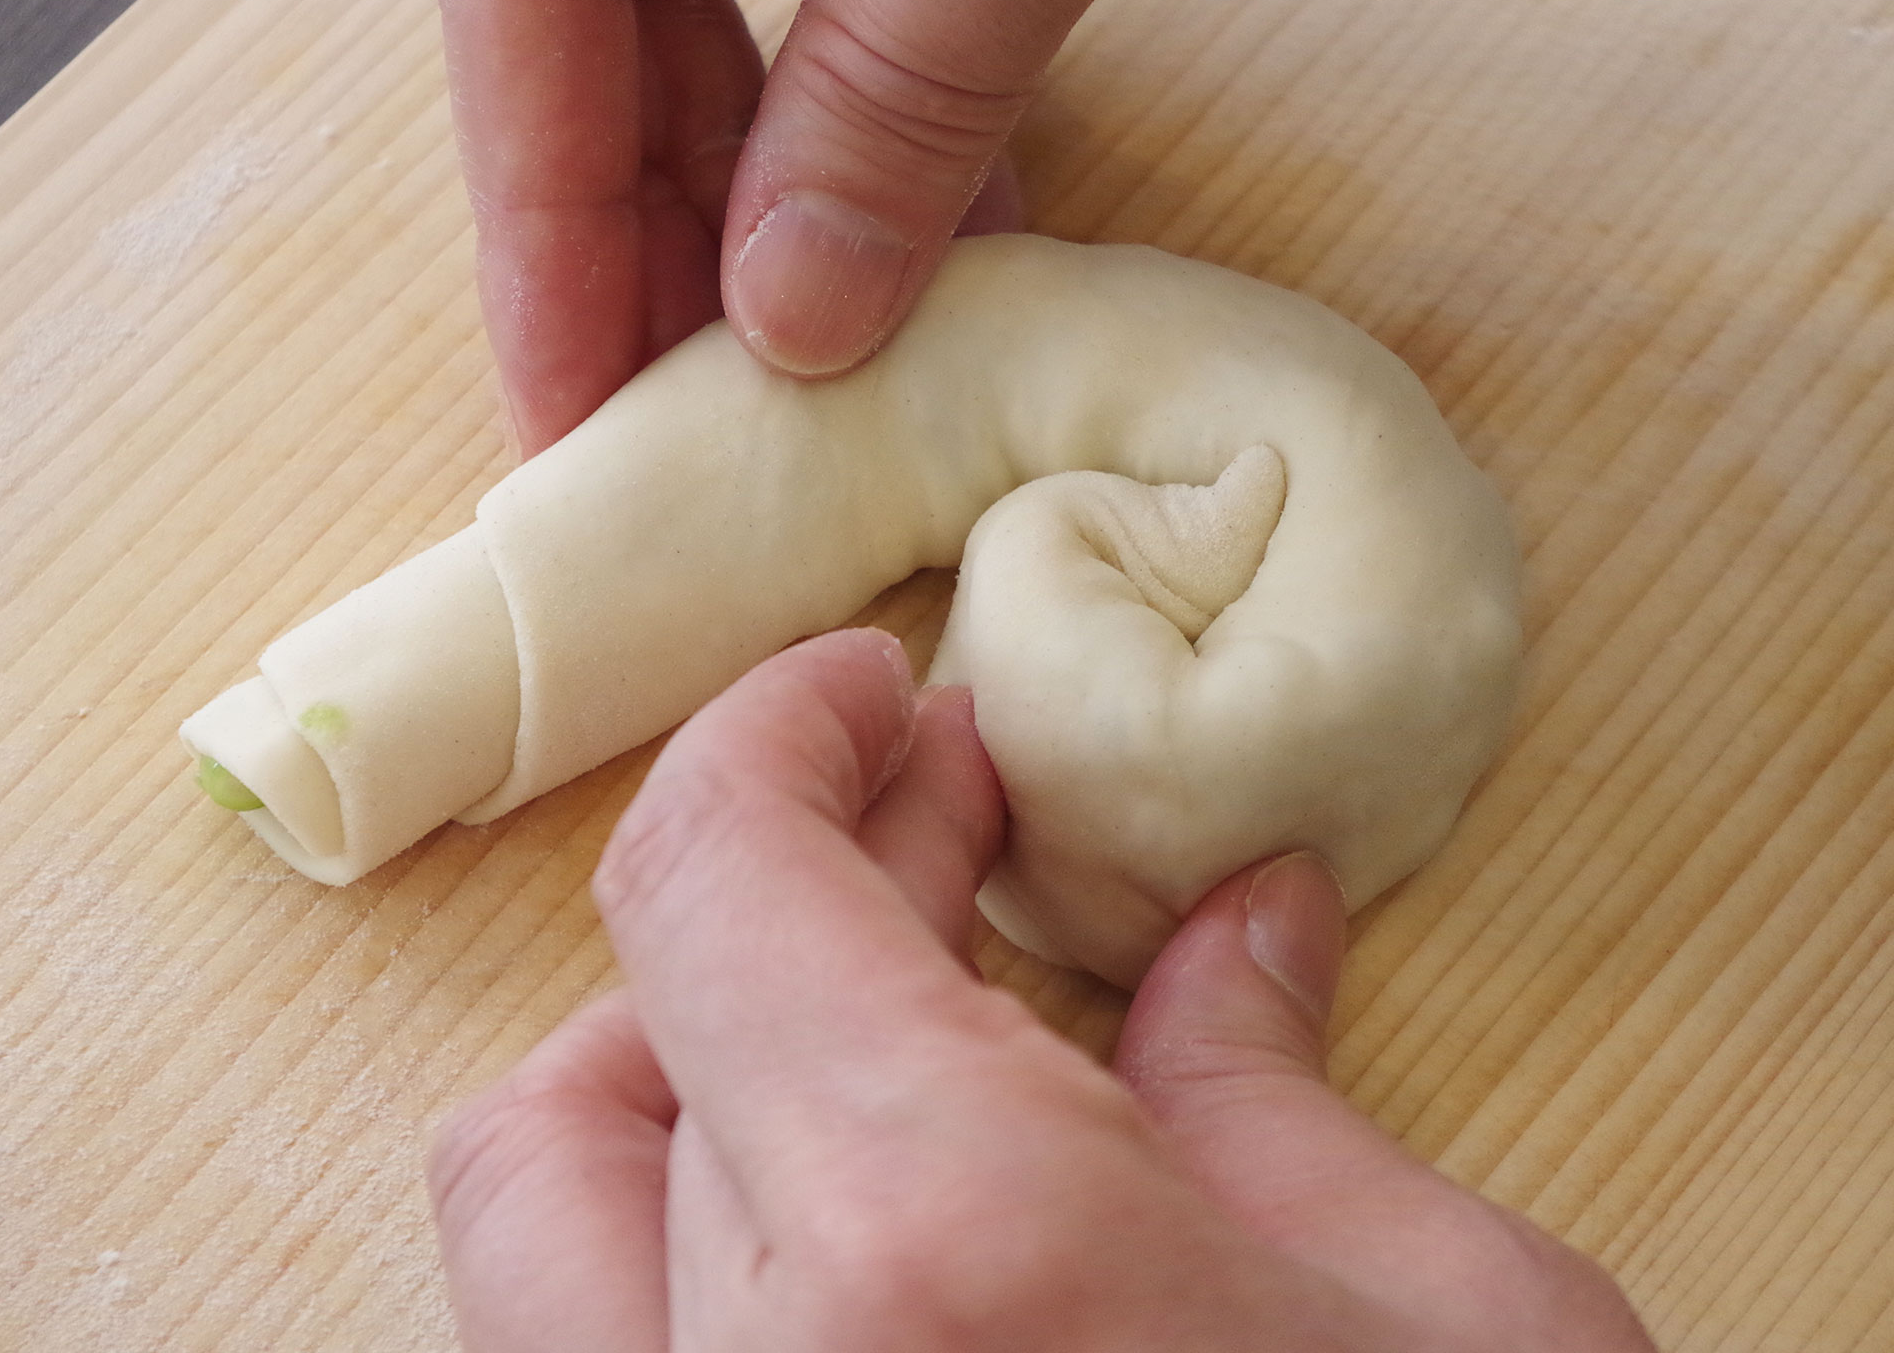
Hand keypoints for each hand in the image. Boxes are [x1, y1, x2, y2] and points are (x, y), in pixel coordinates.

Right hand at [427, 0, 1175, 455]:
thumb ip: (900, 87)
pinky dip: (864, 91)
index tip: (571, 427)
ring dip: (774, 184)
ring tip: (841, 361)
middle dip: (661, 238)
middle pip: (588, 21)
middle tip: (707, 434)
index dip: (543, 239)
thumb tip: (795, 320)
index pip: (519, 8)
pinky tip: (943, 213)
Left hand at [429, 628, 1654, 1350]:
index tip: (872, 691)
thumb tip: (1235, 928)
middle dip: (775, 889)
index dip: (780, 737)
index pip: (718, 881)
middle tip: (930, 825)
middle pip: (611, 1037)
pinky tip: (842, 1216)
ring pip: (534, 1219)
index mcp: (940, 1250)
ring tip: (859, 1015)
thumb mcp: (1446, 1330)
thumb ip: (1281, 1096)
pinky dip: (671, 1240)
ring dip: (677, 1069)